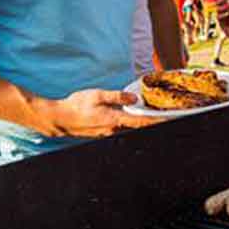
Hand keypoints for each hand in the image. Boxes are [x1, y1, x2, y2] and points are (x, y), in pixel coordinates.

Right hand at [37, 89, 159, 138]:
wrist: (59, 119)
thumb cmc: (76, 106)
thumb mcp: (98, 95)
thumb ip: (117, 96)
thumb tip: (135, 98)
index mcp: (115, 120)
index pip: (142, 122)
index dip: (157, 121)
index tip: (169, 120)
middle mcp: (114, 130)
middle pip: (138, 126)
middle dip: (152, 122)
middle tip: (166, 116)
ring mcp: (108, 133)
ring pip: (129, 128)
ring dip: (140, 123)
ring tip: (152, 115)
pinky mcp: (102, 133)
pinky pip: (120, 128)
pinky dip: (129, 123)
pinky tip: (130, 116)